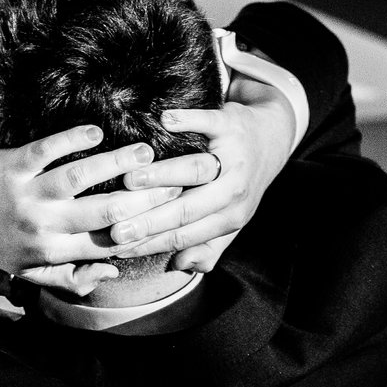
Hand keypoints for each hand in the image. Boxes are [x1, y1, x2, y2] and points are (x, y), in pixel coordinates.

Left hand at [0, 127, 182, 278]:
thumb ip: (72, 278)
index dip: (144, 229)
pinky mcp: (11, 165)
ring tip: (146, 150)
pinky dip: (75, 139)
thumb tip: (113, 271)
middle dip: (144, 196)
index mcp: (53, 252)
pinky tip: (98, 132)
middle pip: (106, 212)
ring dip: (117, 162)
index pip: (110, 243)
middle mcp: (44, 226)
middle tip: (174, 179)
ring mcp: (27, 194)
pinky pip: (49, 149)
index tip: (171, 214)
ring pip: (82, 177)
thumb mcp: (30, 274)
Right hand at [100, 78, 301, 271]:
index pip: (184, 237)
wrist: (270, 137)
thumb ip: (207, 246)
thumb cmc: (240, 181)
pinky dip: (187, 121)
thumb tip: (181, 265)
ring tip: (130, 179)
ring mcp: (235, 158)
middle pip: (187, 209)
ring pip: (196, 170)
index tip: (118, 248)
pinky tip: (162, 121)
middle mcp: (235, 192)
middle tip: (115, 226)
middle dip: (149, 221)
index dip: (151, 244)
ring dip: (162, 175)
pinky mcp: (232, 124)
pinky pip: (208, 122)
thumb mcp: (229, 218)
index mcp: (230, 218)